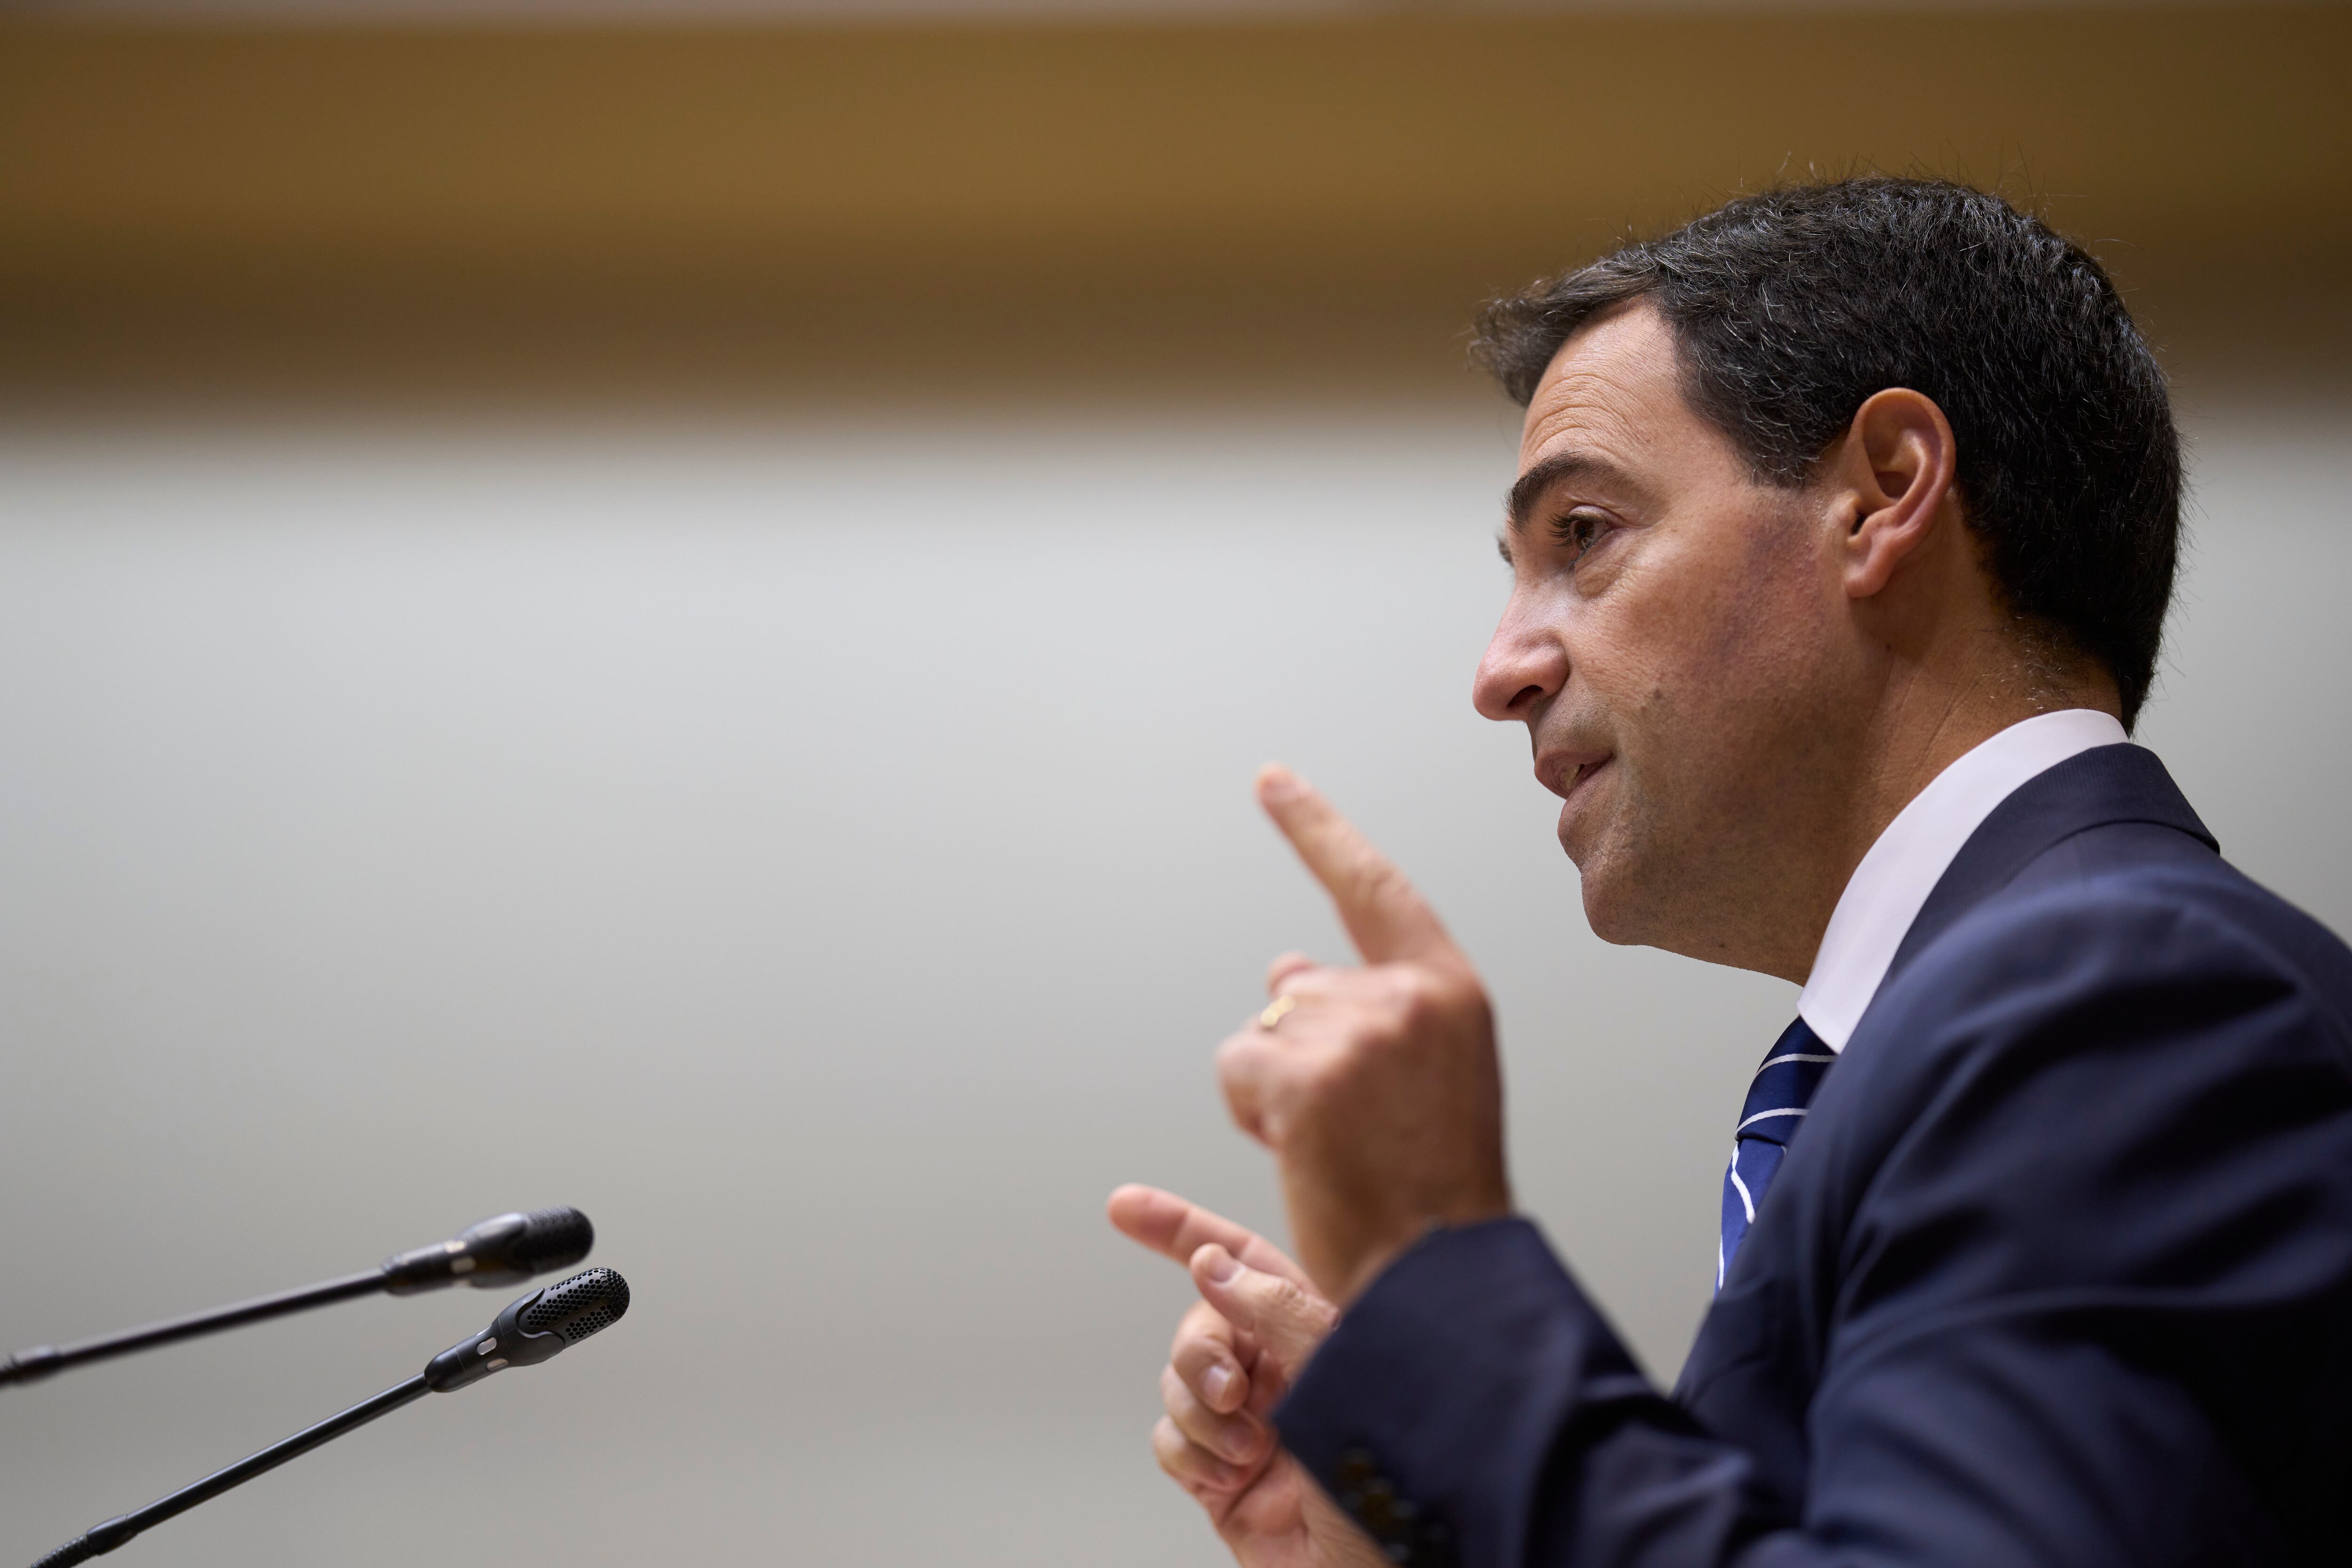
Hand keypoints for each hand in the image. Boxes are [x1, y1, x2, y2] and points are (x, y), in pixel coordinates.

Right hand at [1107, 1185, 1385, 1567]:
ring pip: (1178, 1384)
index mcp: (1319, 1331)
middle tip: (1231, 1392)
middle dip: (1201, 1354)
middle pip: (1201, 1325)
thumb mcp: (1343, 1374)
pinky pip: (1169, 1442)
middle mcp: (1282, 1371)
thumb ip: (1276, 1310)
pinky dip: (1191, 1457)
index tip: (1125, 1206)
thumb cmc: (1394, 1484)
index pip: (1244, 1260)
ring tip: (1249, 1451)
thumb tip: (1214, 1264)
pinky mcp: (1222, 1476)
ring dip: (1201, 1416)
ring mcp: (1249, 1423)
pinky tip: (1231, 1479)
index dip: (1182, 1229)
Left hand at [1219, 766, 1511, 1304]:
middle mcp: (1407, 995)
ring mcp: (1356, 1031)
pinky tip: (1303, 1149)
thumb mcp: (1420, 1072)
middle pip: (1297, 985)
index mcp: (1450, 988)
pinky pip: (1238, 1065)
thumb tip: (1281, 964)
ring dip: (1273, 1086)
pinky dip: (1251, 1109)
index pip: (1372, 887)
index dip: (1317, 830)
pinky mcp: (1304, 1076)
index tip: (1271, 781)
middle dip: (1296, 1045)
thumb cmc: (1429, 1181)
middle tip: (1350, 1124)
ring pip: (1262, 1028)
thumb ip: (1366, 1006)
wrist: (1435, 1268)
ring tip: (1334, 1144)